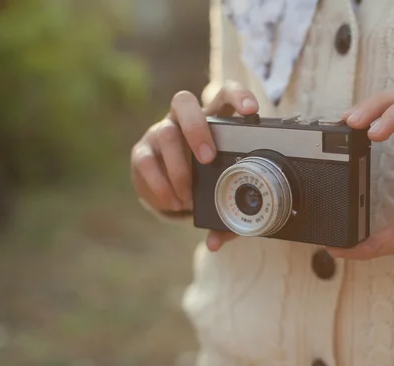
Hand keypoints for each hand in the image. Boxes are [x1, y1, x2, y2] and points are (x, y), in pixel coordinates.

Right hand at [131, 81, 258, 250]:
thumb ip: (224, 216)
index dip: (237, 96)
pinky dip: (160, 185)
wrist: (170, 194)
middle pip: (184, 102)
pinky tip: (173, 203)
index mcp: (212, 121)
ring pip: (165, 133)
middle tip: (208, 158)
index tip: (252, 110)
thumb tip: (216, 242)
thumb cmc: (205, 186)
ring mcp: (159, 133)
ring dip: (179, 168)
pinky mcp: (141, 152)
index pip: (223, 94)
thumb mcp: (220, 196)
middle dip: (197, 128)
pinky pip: (146, 162)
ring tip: (189, 198)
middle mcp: (183, 120)